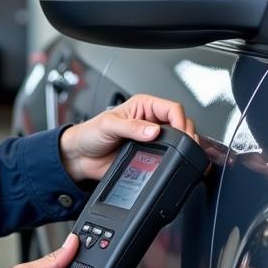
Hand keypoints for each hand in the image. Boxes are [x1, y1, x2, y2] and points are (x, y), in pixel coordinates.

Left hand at [59, 94, 197, 182]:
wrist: (81, 157)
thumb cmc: (90, 134)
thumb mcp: (109, 125)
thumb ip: (131, 127)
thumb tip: (153, 131)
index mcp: (143, 106)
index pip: (172, 108)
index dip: (180, 120)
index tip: (181, 134)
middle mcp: (150, 120)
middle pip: (180, 123)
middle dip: (186, 134)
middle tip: (184, 146)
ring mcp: (152, 138)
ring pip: (177, 140)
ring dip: (181, 146)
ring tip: (181, 154)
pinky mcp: (150, 154)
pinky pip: (168, 156)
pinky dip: (173, 159)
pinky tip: (172, 162)